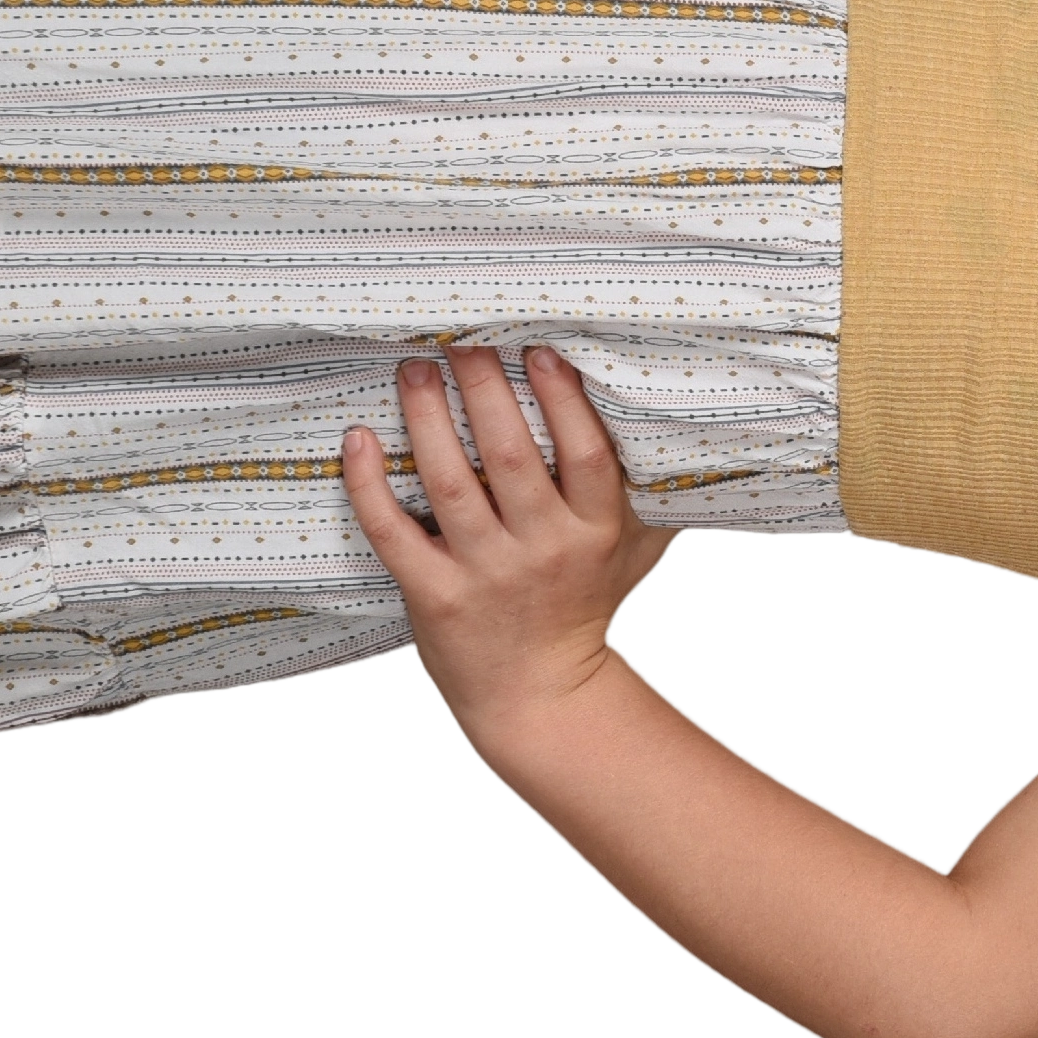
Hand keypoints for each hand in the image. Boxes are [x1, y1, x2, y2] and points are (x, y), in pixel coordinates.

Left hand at [340, 346, 675, 734]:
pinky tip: (358, 440)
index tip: (539, 351)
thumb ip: (649, 493)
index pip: (586, 454)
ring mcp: (485, 574)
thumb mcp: (634, 552)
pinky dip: (369, 486)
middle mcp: (543, 551)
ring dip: (427, 419)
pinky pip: (393, 532)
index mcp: (595, 532)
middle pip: (511, 457)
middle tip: (461, 341)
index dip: (563, 399)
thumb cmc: (583, 608)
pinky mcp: (434, 597)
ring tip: (415, 371)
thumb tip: (678, 422)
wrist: (539, 696)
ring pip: (450, 483)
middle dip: (484, 390)